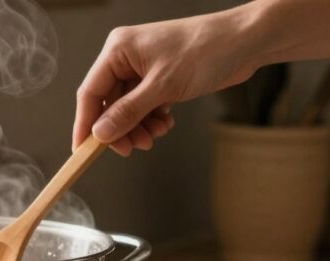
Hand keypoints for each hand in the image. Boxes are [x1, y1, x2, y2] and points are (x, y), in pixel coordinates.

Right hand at [73, 10, 257, 155]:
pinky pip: (144, 106)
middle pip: (108, 104)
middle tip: (131, 148)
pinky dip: (151, 120)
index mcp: (118, 50)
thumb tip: (100, 133)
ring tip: (154, 136)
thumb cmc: (207, 49)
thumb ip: (128, 111)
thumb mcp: (163, 86)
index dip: (85, 123)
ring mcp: (144, 69)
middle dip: (119, 129)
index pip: (90, 92)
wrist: (247, 41)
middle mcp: (127, 58)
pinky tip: (165, 124)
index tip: (82, 150)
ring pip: (127, 108)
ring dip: (137, 127)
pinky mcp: (160, 78)